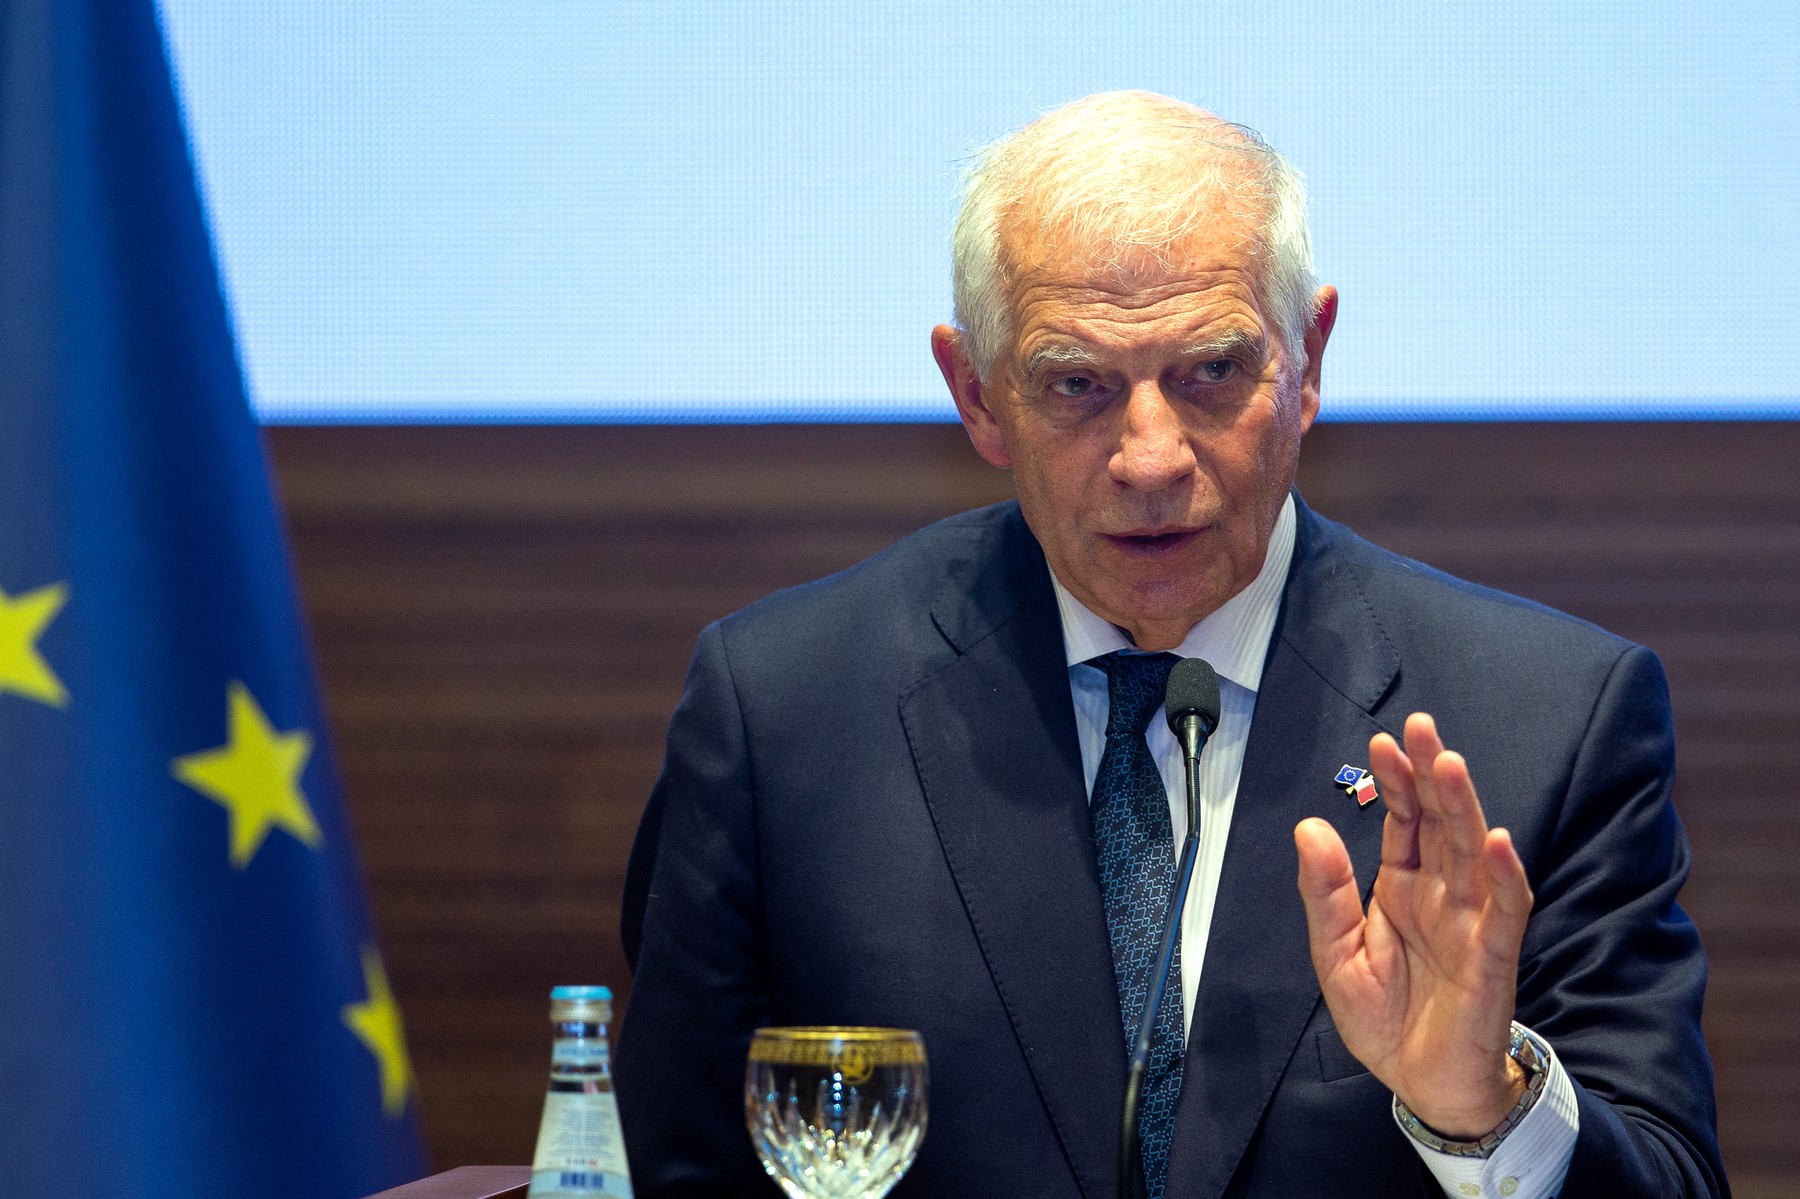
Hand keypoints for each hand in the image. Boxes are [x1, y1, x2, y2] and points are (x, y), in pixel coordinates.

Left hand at [1294, 713, 1534, 1137]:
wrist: (1422, 1084)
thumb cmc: (1385, 1019)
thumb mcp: (1336, 954)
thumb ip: (1325, 893)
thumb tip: (1309, 828)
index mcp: (1403, 888)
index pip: (1404, 822)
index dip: (1395, 782)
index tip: (1382, 741)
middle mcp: (1441, 895)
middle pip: (1440, 823)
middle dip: (1431, 774)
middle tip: (1420, 727)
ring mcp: (1471, 922)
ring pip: (1472, 852)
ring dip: (1464, 807)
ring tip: (1448, 764)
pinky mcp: (1493, 958)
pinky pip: (1504, 911)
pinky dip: (1503, 874)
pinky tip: (1494, 838)